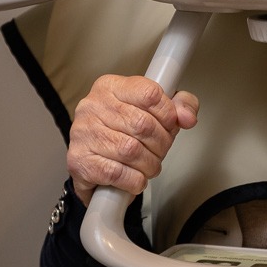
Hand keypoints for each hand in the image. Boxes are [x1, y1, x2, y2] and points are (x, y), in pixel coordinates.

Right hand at [67, 74, 200, 204]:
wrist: (94, 164)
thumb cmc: (125, 133)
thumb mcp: (155, 111)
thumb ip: (180, 106)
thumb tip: (187, 117)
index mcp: (110, 86)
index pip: (150, 94)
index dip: (168, 115)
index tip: (169, 126)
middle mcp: (92, 106)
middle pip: (143, 124)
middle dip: (161, 144)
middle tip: (160, 150)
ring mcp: (82, 133)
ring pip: (131, 150)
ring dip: (149, 165)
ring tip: (149, 166)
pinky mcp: (79, 161)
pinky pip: (117, 173)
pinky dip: (134, 180)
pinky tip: (135, 178)